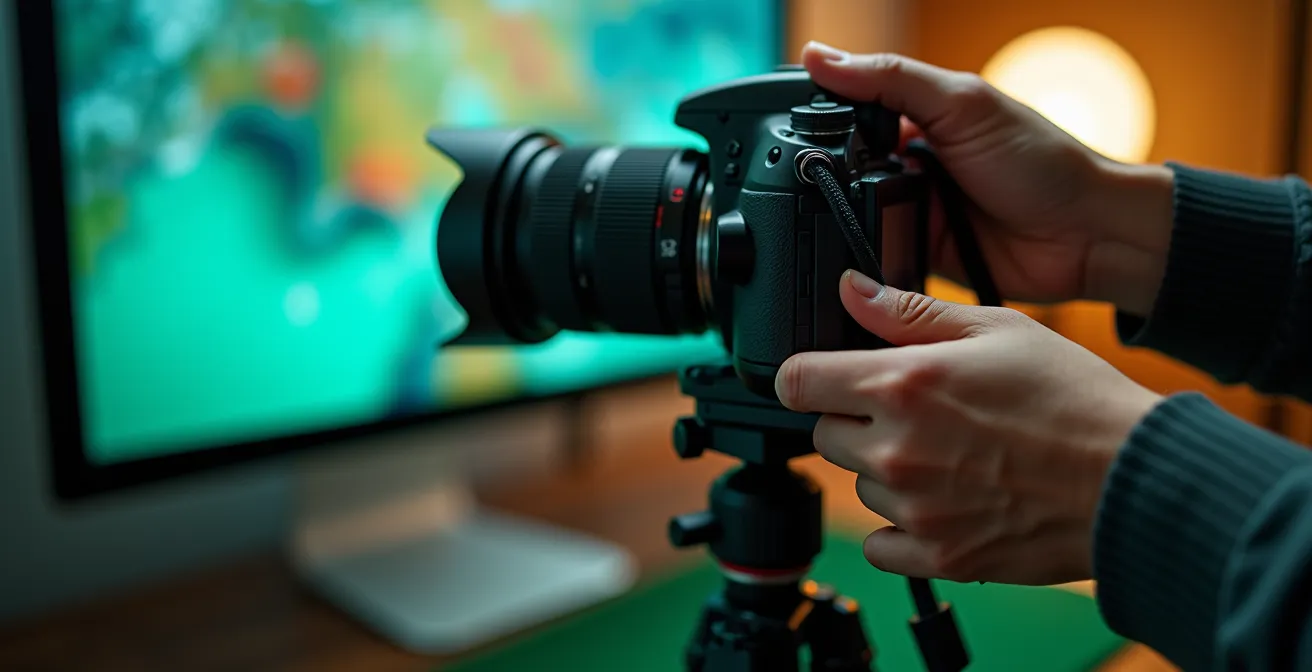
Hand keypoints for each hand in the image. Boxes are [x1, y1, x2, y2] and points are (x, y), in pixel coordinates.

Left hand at [775, 270, 1161, 584]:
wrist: (1134, 481)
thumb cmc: (1075, 399)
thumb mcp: (998, 330)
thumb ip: (911, 312)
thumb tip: (852, 289)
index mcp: (902, 385)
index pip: (796, 380)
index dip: (806, 373)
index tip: (825, 375)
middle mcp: (896, 450)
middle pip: (824, 434)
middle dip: (855, 419)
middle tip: (913, 411)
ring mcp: (914, 509)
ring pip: (858, 485)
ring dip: (885, 471)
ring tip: (949, 453)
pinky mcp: (938, 556)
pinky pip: (879, 543)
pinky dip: (900, 527)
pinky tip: (944, 501)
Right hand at [801, 42, 1174, 316]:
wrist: (1088, 236)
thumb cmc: (1044, 161)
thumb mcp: (963, 105)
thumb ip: (891, 79)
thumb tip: (819, 56)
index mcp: (916, 116)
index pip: (847, 112)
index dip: (818, 121)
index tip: (785, 130)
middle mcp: (908, 162)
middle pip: (839, 168)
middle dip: (823, 178)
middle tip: (805, 184)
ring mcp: (911, 210)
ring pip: (848, 215)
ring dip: (842, 219)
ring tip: (836, 220)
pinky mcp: (917, 254)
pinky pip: (874, 256)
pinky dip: (863, 256)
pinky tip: (853, 255)